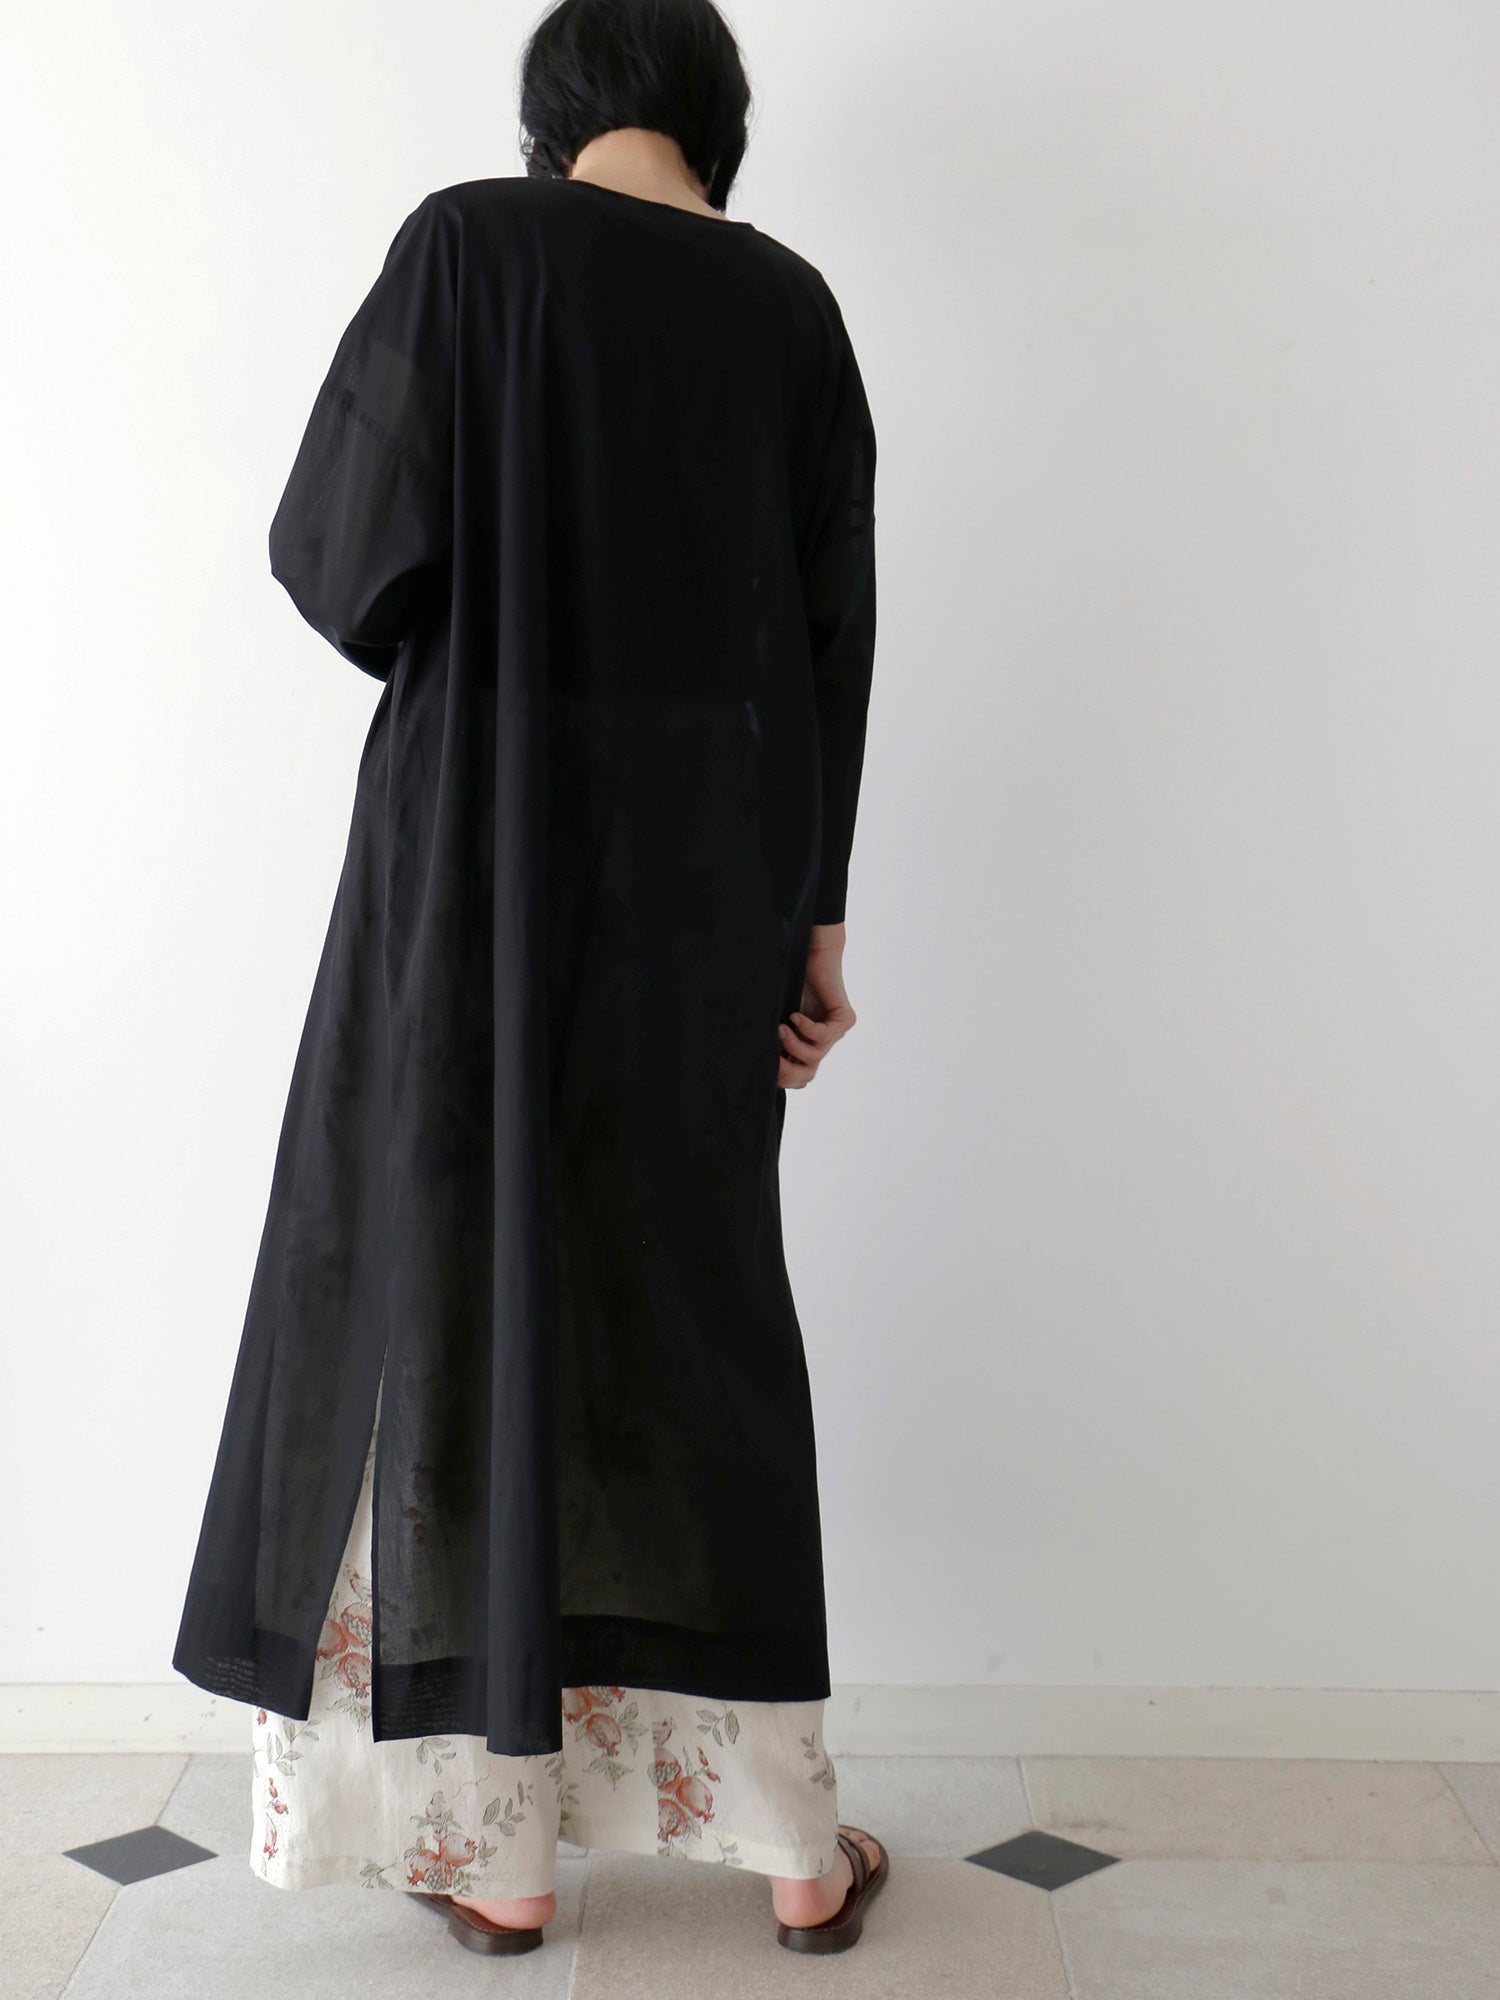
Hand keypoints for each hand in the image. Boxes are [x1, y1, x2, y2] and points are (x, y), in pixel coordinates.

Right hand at [777, 923, 856, 1088]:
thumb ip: (769, 1036)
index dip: (781, 1078)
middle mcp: (821, 1041)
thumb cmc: (787, 979)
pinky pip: (824, 1036)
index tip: (764, 1067)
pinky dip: (806, 1028)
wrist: (810, 951)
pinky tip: (794, 1016)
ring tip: (779, 1028)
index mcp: (804, 1043)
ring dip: (793, 1045)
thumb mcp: (774, 1015)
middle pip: (807, 1074)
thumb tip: (747, 1061)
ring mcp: (835, 1032)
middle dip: (786, 1072)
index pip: (797, 1075)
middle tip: (771, 1061)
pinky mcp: (845, 1020)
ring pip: (814, 1057)